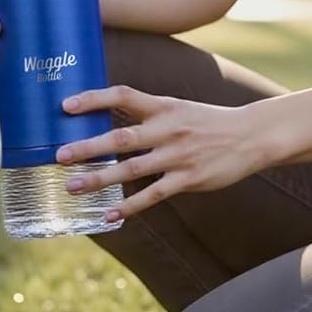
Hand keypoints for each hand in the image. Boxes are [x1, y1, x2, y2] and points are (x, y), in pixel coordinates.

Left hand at [53, 88, 272, 221]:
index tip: (66, 105)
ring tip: (72, 186)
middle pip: (121, 137)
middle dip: (88, 146)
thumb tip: (110, 117)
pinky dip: (129, 207)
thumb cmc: (209, 122)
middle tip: (59, 155)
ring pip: (132, 169)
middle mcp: (168, 129)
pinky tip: (109, 215)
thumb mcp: (179, 108)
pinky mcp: (188, 179)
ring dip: (100, 179)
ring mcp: (178, 156)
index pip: (123, 95)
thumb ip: (148, 114)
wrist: (251, 136)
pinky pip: (153, 195)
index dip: (94, 98)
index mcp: (164, 106)